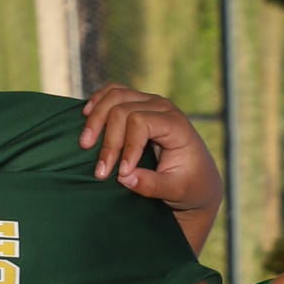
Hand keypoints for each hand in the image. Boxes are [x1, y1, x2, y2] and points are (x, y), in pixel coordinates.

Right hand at [80, 84, 222, 231]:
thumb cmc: (190, 185)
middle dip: (108, 141)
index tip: (120, 174)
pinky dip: (98, 101)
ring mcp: (149, 102)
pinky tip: (85, 116)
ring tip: (85, 143)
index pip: (140, 123)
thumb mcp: (177, 191)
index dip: (126, 147)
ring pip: (115, 95)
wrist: (198, 177)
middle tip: (99, 172)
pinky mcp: (139, 105)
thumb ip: (153, 185)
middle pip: (122, 109)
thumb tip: (124, 177)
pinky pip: (114, 93)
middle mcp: (162, 107)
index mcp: (175, 124)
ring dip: (96, 118)